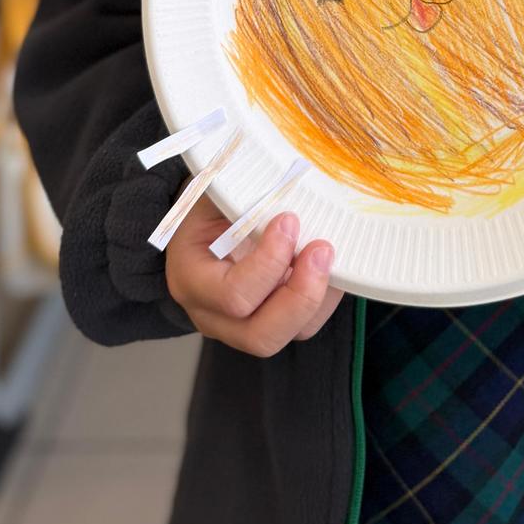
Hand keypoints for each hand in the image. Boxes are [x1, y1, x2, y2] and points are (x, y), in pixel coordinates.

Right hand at [164, 194, 341, 354]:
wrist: (204, 219)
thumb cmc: (209, 202)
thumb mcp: (216, 192)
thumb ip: (247, 197)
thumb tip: (295, 188)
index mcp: (190, 278)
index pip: (231, 295)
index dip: (268, 264)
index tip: (289, 221)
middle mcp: (212, 313)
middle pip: (260, 336)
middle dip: (300, 296)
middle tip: (321, 250)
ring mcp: (241, 325)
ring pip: (288, 335)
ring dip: (318, 297)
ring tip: (328, 254)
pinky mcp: (270, 320)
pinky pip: (304, 325)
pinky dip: (326, 298)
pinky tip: (333, 265)